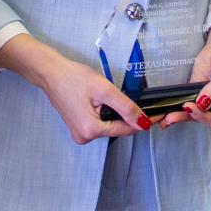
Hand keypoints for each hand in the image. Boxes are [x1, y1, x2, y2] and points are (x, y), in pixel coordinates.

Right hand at [0, 33, 147, 142]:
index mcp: (90, 131)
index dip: (144, 121)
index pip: (126, 129)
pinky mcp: (78, 128)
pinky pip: (100, 124)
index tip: (160, 115)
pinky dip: (107, 115)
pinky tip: (105, 101)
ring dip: (117, 115)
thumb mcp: (104, 90)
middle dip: (129, 117)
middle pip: (118, 129)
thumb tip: (144, 123)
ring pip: (109, 126)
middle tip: (143, 103)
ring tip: (115, 97)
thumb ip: (125, 108)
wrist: (50, 73)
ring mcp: (80, 134)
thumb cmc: (74, 77)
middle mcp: (84, 138)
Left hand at [164, 22, 210, 128]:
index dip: (202, 115)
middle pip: (201, 119)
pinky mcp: (196, 94)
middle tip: (171, 117)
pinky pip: (186, 105)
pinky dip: (177, 109)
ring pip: (192, 114)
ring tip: (165, 118)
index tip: (190, 106)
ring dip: (179, 116)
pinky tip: (167, 112)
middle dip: (186, 118)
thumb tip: (203, 103)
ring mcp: (207, 102)